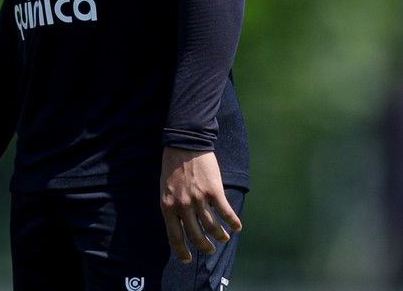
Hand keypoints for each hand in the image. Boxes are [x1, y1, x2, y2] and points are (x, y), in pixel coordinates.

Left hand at [160, 147, 241, 263]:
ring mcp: (199, 199)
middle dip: (204, 247)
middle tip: (209, 250)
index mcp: (168, 206)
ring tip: (224, 238)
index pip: (174, 237)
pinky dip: (233, 222)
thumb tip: (179, 226)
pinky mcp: (214, 191)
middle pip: (196, 236)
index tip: (187, 259)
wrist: (185, 142)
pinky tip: (237, 226)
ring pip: (212, 227)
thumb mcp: (165, 188)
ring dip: (220, 236)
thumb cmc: (173, 165)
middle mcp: (183, 206)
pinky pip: (226, 213)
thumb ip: (171, 207)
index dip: (182, 251)